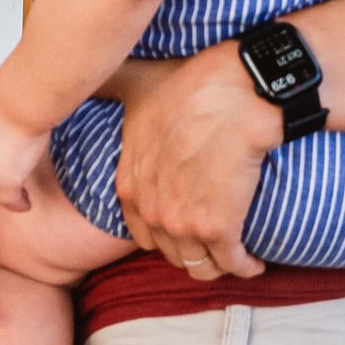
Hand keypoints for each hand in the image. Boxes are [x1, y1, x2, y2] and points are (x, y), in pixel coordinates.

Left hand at [107, 43, 275, 278]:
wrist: (234, 97)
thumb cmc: (190, 87)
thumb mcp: (135, 85)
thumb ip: (110, 87)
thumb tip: (89, 78)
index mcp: (130, 186)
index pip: (142, 233)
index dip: (164, 233)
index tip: (184, 226)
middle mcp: (151, 212)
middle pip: (171, 253)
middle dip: (191, 252)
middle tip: (212, 242)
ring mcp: (183, 224)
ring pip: (200, 266)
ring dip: (217, 264)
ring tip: (234, 255)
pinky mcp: (220, 229)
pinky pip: (232, 264)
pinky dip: (245, 266)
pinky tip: (254, 262)